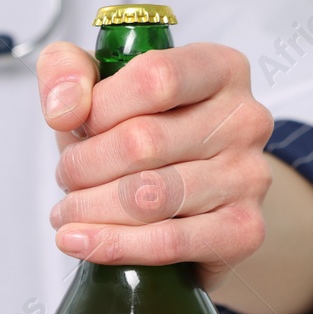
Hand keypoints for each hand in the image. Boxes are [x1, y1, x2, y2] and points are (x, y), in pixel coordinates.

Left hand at [37, 41, 275, 297]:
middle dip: (84, 166)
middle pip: (144, 142)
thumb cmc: (141, 135)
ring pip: (150, 197)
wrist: (190, 202)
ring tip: (69, 212)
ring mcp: (249, 177)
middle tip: (67, 178)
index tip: (72, 127)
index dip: (99, 108)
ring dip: (91, 208)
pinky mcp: (244, 231)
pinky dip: (115, 245)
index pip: (155, 78)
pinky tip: (81, 242)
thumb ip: (66, 70)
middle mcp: (245, 119)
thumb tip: (63, 110)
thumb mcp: (97, 87)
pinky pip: (169, 242)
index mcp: (218, 68)